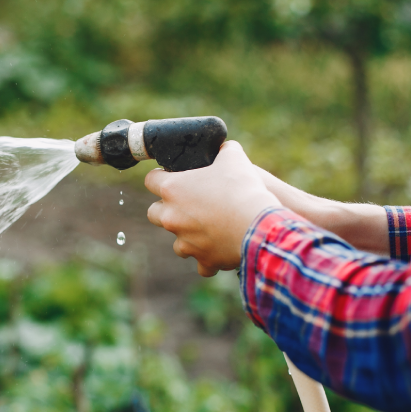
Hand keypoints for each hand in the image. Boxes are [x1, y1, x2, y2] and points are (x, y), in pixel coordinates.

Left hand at [145, 141, 279, 275]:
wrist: (259, 224)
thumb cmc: (243, 188)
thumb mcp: (234, 158)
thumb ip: (224, 150)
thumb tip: (225, 148)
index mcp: (172, 189)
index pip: (151, 180)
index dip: (161, 176)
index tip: (171, 176)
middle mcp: (172, 217)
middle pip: (154, 213)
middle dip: (167, 208)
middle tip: (186, 204)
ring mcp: (185, 241)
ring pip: (176, 241)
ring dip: (187, 235)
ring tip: (206, 228)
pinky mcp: (202, 259)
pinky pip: (200, 263)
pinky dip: (209, 258)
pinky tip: (220, 250)